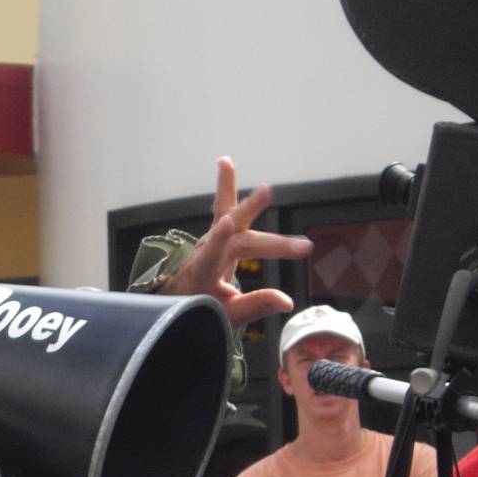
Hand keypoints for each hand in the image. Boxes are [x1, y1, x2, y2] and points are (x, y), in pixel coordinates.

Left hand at [163, 157, 312, 328]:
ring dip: (246, 202)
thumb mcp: (225, 314)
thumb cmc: (201, 306)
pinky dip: (225, 186)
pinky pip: (223, 206)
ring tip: (247, 177)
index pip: (213, 255)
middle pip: (240, 241)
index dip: (219, 239)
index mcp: (204, 272)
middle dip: (269, 242)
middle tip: (295, 242)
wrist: (182, 298)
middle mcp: (206, 250)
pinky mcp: (218, 231)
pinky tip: (225, 162)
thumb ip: (253, 305)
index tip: (226, 223)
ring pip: (230, 216)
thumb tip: (287, 300)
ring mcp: (212, 237)